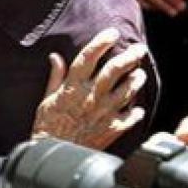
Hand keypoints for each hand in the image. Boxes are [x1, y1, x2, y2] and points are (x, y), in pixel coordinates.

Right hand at [33, 28, 146, 148]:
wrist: (53, 154)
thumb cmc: (48, 126)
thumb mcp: (47, 99)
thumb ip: (56, 77)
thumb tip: (55, 56)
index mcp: (73, 87)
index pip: (89, 57)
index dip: (101, 42)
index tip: (112, 32)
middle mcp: (91, 96)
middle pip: (114, 70)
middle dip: (130, 56)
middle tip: (139, 49)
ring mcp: (104, 112)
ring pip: (127, 90)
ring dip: (136, 79)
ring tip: (140, 73)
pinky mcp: (112, 128)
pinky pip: (130, 117)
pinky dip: (136, 111)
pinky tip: (137, 108)